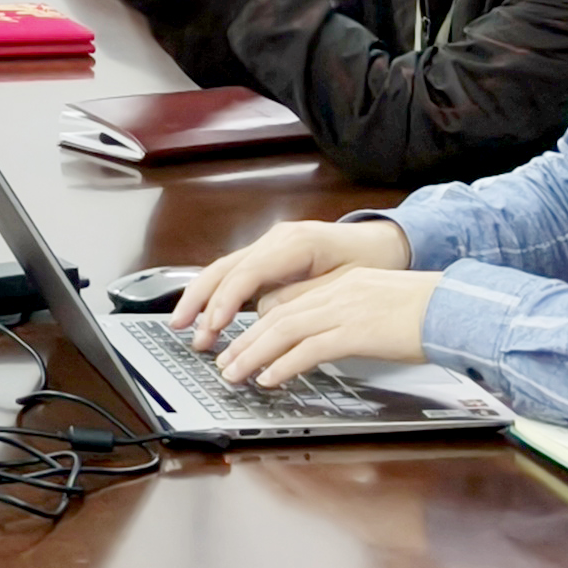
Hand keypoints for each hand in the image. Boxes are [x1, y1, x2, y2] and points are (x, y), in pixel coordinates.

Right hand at [168, 217, 409, 341]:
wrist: (384, 243)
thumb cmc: (370, 262)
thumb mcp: (343, 283)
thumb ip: (302, 296)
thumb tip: (266, 312)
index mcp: (295, 242)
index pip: (247, 271)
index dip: (227, 300)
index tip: (214, 325)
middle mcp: (276, 239)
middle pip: (225, 268)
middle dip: (200, 299)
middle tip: (183, 328)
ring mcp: (270, 246)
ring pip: (224, 270)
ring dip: (203, 299)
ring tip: (186, 326)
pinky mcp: (270, 257)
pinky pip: (236, 275)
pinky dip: (218, 295)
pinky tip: (207, 315)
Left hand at [213, 267, 440, 385]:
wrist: (458, 308)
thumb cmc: (429, 312)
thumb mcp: (381, 307)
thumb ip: (352, 318)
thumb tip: (329, 342)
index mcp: (343, 284)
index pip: (289, 302)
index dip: (259, 324)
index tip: (240, 342)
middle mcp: (338, 292)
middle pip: (277, 315)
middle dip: (245, 341)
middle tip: (224, 362)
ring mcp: (346, 310)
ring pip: (284, 330)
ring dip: (253, 354)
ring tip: (233, 374)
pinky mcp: (356, 332)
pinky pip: (309, 349)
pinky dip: (283, 364)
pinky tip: (269, 379)